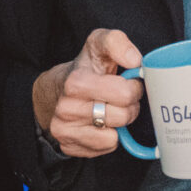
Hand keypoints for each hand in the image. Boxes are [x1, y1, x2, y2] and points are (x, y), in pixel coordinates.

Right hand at [32, 28, 144, 158]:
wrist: (55, 91)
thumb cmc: (84, 68)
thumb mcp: (98, 44)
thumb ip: (117, 43)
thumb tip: (135, 61)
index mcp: (75, 82)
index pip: (124, 93)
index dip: (133, 87)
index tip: (128, 82)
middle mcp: (66, 108)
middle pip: (122, 116)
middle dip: (129, 106)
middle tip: (121, 98)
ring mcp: (65, 130)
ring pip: (114, 136)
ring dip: (120, 123)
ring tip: (111, 109)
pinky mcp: (69, 147)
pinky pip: (106, 147)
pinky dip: (109, 137)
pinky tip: (101, 123)